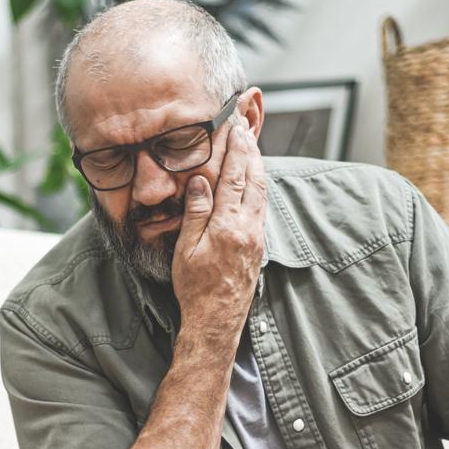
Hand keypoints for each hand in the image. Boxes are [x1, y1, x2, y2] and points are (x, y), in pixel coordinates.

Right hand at [170, 115, 266, 334]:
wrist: (216, 320)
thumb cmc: (195, 288)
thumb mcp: (186, 249)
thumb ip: (196, 212)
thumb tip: (200, 179)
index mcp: (228, 226)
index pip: (234, 177)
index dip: (236, 150)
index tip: (235, 129)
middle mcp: (248, 228)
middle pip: (254, 179)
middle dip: (251, 151)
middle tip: (247, 129)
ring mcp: (256, 237)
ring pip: (261, 192)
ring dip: (258, 167)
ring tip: (252, 147)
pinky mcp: (258, 246)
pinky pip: (261, 207)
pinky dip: (258, 186)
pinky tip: (253, 182)